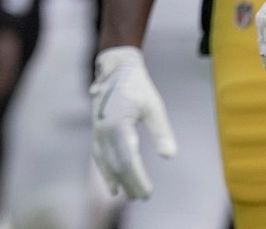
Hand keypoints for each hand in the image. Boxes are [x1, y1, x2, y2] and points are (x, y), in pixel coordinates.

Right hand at [90, 45, 176, 199]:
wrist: (116, 68)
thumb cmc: (138, 87)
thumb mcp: (154, 107)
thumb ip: (161, 132)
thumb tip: (169, 156)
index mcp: (118, 123)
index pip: (128, 159)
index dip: (138, 178)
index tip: (148, 193)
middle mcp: (103, 128)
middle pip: (116, 163)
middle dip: (129, 182)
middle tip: (143, 197)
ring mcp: (97, 129)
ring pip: (105, 160)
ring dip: (117, 179)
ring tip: (127, 195)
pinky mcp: (96, 129)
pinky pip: (98, 154)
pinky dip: (105, 170)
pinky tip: (112, 183)